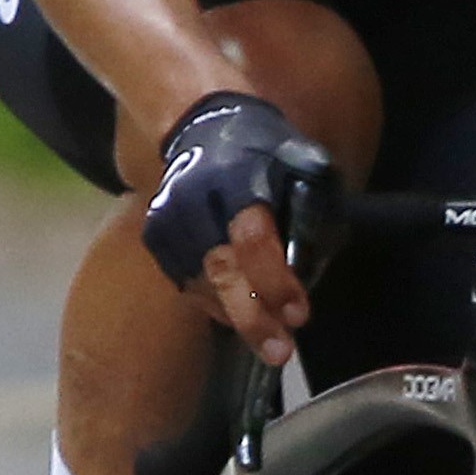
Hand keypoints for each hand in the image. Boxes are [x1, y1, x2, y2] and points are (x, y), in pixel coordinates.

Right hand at [142, 88, 332, 366]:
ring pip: (200, 283)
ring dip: (235, 315)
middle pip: (221, 269)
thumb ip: (316, 206)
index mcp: (239, 178)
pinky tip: (236, 313)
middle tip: (281, 352)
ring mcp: (171, 218)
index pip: (253, 238)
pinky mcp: (155, 233)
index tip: (300, 313)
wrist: (199, 121)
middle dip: (252, 317)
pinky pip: (184, 282)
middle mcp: (197, 200)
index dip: (276, 280)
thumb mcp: (303, 161)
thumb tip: (319, 260)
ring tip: (269, 341)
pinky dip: (211, 303)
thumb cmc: (265, 148)